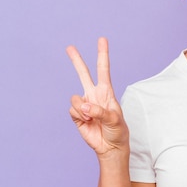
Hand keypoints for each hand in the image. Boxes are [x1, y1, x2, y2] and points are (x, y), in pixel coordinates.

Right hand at [67, 37, 127, 155]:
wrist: (110, 146)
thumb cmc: (117, 131)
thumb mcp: (115, 120)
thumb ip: (100, 111)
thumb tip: (85, 105)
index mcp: (106, 92)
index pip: (103, 69)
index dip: (102, 54)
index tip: (102, 39)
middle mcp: (94, 95)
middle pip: (83, 74)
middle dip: (76, 60)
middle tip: (69, 47)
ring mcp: (84, 104)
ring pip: (76, 98)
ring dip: (84, 109)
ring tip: (93, 118)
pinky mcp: (77, 115)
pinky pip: (73, 110)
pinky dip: (80, 116)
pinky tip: (87, 122)